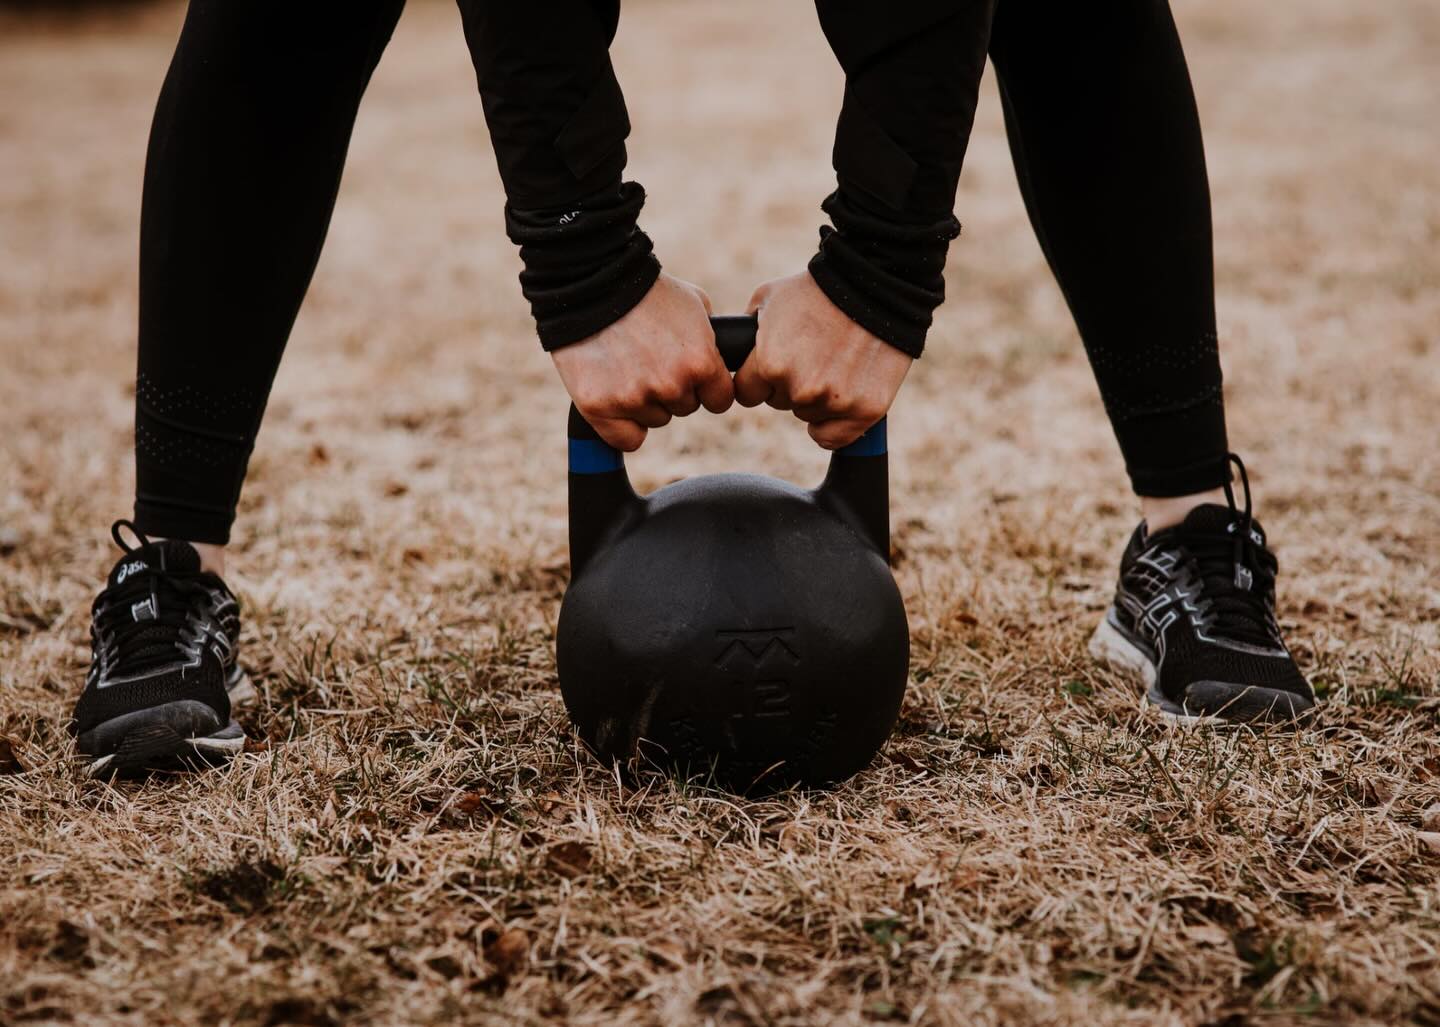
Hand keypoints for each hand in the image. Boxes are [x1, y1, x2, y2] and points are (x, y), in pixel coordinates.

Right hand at [551, 273, 733, 450]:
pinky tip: (616, 396)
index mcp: (699, 362)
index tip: (693, 376)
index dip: (708, 387)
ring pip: (655, 420)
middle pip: (685, 408)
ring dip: (646, 402)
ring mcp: (633, 398)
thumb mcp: (695, 306)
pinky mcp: (599, 408)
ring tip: (627, 365)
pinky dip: (622, 425)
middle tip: (650, 358)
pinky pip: (626, 438)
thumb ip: (710, 340)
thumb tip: (721, 361)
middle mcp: (670, 385)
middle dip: (673, 388)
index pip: (720, 400)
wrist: (590, 283)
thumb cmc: (646, 291)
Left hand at [734, 273, 911, 448]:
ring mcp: (833, 402)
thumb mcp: (768, 299)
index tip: (774, 363)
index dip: (759, 377)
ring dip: (816, 397)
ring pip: (807, 415)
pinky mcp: (863, 410)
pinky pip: (832, 437)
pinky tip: (840, 400)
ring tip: (836, 361)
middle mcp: (799, 389)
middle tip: (813, 353)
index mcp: (770, 364)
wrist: (875, 286)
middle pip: (779, 402)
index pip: (747, 393)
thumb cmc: (818, 288)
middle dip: (790, 382)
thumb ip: (747, 332)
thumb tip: (734, 350)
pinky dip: (834, 425)